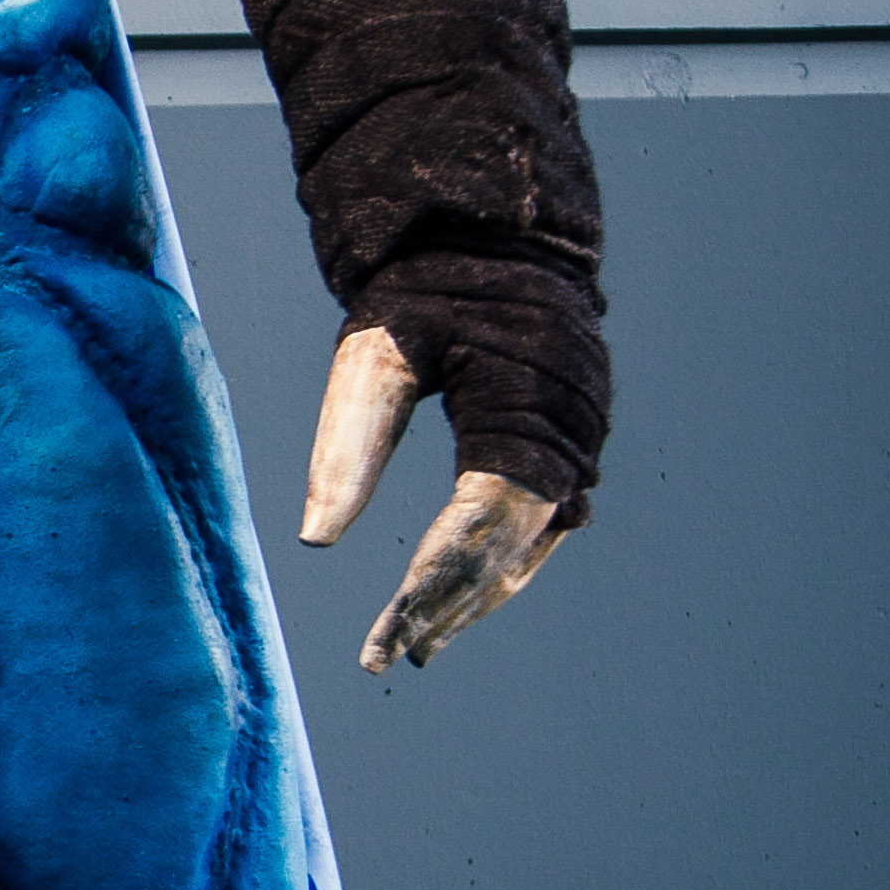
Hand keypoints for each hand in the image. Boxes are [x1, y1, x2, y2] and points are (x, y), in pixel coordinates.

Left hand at [300, 319, 566, 675]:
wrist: (491, 232)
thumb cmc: (425, 286)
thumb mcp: (373, 353)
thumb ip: (346, 446)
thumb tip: (313, 541)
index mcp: (525, 410)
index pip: (475, 526)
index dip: (430, 588)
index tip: (385, 638)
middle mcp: (567, 438)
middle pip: (504, 551)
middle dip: (445, 607)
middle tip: (386, 657)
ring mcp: (576, 445)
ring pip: (526, 550)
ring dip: (473, 601)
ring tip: (416, 650)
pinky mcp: (566, 448)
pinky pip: (535, 528)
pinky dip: (495, 567)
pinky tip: (454, 599)